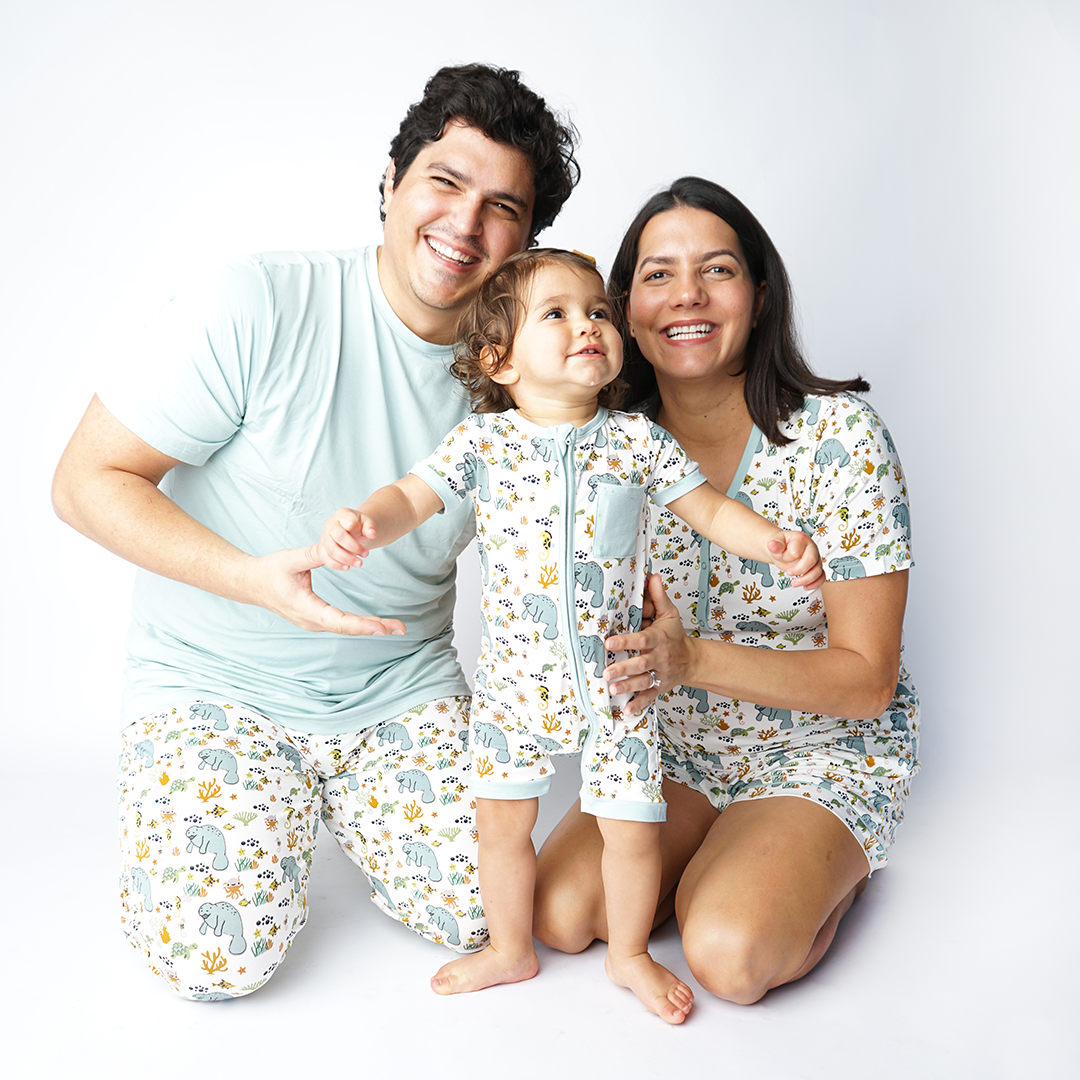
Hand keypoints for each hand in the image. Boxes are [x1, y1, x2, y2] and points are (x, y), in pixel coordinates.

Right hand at [244, 545, 405, 635]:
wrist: (250, 583)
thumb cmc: (268, 570)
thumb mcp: (290, 559)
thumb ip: (315, 554)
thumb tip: (336, 550)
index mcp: (306, 608)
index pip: (338, 620)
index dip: (361, 624)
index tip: (382, 628)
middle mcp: (311, 621)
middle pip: (347, 628)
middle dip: (375, 628)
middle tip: (401, 628)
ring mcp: (313, 623)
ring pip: (345, 628)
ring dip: (370, 627)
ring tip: (395, 627)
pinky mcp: (315, 619)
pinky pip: (341, 624)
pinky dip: (359, 624)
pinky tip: (376, 623)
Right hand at [318, 507, 377, 570]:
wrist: (349, 532)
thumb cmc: (358, 526)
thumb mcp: (366, 523)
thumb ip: (370, 526)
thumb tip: (373, 534)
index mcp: (342, 514)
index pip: (348, 522)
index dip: (358, 530)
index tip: (370, 536)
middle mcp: (330, 524)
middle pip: (339, 536)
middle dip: (354, 547)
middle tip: (366, 554)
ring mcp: (324, 537)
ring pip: (331, 549)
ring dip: (346, 559)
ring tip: (359, 563)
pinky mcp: (322, 549)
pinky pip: (326, 558)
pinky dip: (337, 565)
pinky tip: (348, 567)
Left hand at [602, 574, 691, 713]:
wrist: (692, 661)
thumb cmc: (675, 636)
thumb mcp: (670, 614)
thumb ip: (658, 597)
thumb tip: (651, 576)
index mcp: (659, 639)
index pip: (642, 640)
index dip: (626, 640)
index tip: (610, 642)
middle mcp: (659, 658)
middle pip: (641, 664)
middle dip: (624, 668)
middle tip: (607, 672)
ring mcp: (659, 674)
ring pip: (643, 682)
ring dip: (628, 686)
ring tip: (612, 688)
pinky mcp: (659, 687)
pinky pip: (649, 697)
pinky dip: (638, 705)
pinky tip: (626, 710)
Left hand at [768, 532, 824, 590]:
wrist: (782, 549)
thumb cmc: (781, 545)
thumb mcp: (776, 544)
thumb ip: (775, 545)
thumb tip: (772, 544)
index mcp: (801, 539)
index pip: (797, 550)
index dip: (789, 557)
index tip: (782, 558)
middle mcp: (811, 548)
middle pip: (812, 560)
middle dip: (799, 570)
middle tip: (789, 572)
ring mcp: (815, 558)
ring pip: (818, 570)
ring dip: (806, 580)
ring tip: (794, 583)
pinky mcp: (816, 567)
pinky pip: (821, 577)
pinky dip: (815, 584)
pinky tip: (806, 587)